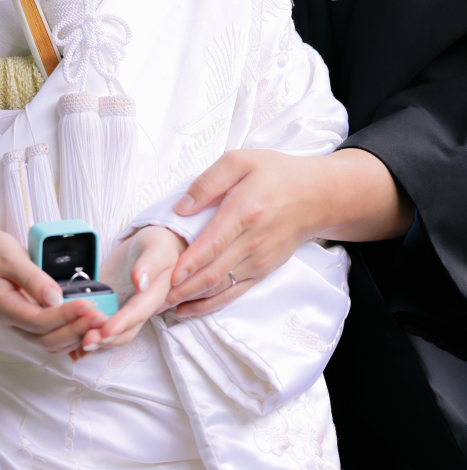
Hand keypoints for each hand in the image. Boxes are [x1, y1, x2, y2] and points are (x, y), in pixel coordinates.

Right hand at [0, 224, 107, 353]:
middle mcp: (13, 321)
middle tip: (99, 316)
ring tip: (97, 320)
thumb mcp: (10, 256)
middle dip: (75, 330)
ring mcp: (20, 323)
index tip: (88, 304)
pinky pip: (50, 336)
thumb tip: (56, 298)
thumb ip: (32, 278)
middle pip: (47, 341)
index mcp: (5, 307)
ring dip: (75, 335)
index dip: (66, 316)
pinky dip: (69, 334)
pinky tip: (84, 324)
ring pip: (50, 343)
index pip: (40, 322)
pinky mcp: (28, 318)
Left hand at [72, 226, 186, 358]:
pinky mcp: (112, 307)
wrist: (153, 244)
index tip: (106, 330)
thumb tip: (140, 283)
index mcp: (154, 295)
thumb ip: (149, 265)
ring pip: (113, 333)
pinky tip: (74, 346)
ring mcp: (125, 309)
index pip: (137, 313)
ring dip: (97, 341)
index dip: (122, 323)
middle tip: (86, 342)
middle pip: (125, 331)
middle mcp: (140, 308)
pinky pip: (103, 327)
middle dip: (106, 339)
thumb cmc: (158, 244)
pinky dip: (89, 336)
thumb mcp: (156, 249)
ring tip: (77, 345)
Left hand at [165, 147, 414, 318]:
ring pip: (221, 286)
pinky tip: (189, 309)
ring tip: (162, 306)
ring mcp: (259, 260)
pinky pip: (234, 292)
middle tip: (153, 298)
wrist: (316, 196)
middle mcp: (252, 241)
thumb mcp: (240, 161)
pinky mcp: (263, 270)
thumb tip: (181, 208)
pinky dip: (210, 303)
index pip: (213, 243)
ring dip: (191, 299)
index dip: (190, 263)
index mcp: (245, 211)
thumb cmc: (274, 173)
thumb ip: (208, 182)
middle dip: (182, 288)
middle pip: (213, 271)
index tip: (168, 276)